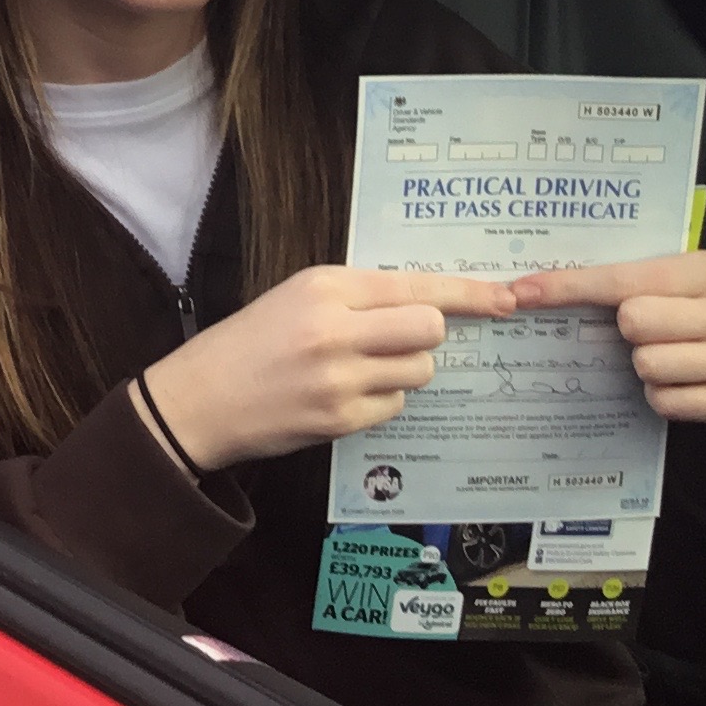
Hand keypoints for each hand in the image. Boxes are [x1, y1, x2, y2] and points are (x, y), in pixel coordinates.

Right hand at [142, 267, 516, 472]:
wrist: (201, 398)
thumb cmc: (252, 340)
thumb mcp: (298, 295)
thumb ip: (359, 294)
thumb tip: (429, 302)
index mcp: (325, 286)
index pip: (415, 285)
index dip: (467, 293)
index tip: (505, 298)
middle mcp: (335, 329)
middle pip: (430, 329)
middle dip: (426, 335)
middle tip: (398, 339)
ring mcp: (340, 379)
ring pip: (419, 370)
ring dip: (403, 370)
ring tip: (361, 368)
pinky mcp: (340, 420)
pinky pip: (394, 404)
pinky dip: (380, 399)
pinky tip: (344, 394)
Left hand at [507, 252, 705, 445]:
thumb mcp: (693, 285)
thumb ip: (640, 283)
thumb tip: (549, 290)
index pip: (622, 279)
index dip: (569, 287)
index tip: (522, 293)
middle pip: (633, 324)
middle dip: (630, 333)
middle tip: (652, 333)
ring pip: (647, 367)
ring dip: (647, 369)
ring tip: (676, 359)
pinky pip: (667, 402)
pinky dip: (665, 397)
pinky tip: (690, 384)